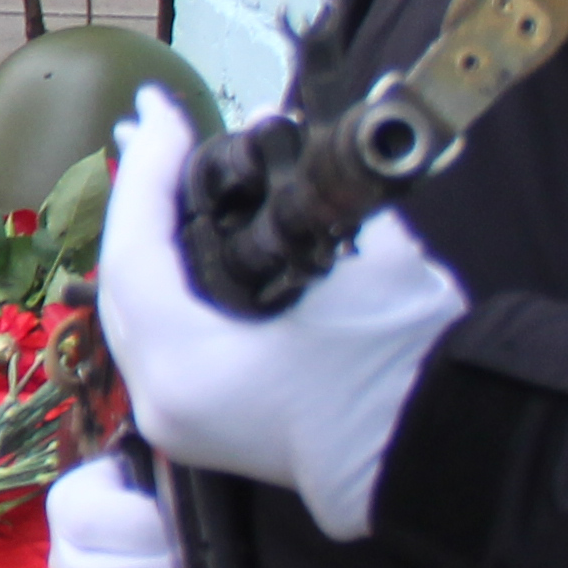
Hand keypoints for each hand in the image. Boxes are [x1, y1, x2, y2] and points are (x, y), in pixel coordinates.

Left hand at [93, 91, 464, 542]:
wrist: (445, 455)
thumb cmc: (408, 368)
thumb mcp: (367, 264)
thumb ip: (310, 188)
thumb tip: (272, 118)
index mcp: (188, 367)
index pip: (137, 252)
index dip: (147, 174)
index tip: (161, 112)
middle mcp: (163, 399)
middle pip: (122, 280)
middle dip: (138, 197)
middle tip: (151, 127)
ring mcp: (177, 417)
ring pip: (134, 309)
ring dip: (146, 236)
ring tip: (156, 167)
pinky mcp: (200, 419)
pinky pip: (157, 335)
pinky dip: (164, 278)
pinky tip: (177, 235)